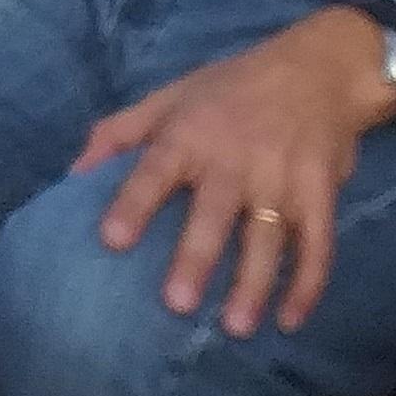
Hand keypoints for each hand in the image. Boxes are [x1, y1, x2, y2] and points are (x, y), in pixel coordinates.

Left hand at [76, 6, 395, 337]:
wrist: (317, 69)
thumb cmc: (230, 88)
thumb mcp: (169, 96)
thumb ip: (120, 132)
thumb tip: (74, 172)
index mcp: (190, 133)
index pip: (155, 170)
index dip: (133, 204)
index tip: (111, 240)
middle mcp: (235, 158)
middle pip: (214, 213)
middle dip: (196, 257)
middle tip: (176, 303)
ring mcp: (282, 178)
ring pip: (268, 237)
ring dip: (254, 284)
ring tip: (234, 326)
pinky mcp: (322, 193)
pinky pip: (319, 245)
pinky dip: (308, 284)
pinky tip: (291, 320)